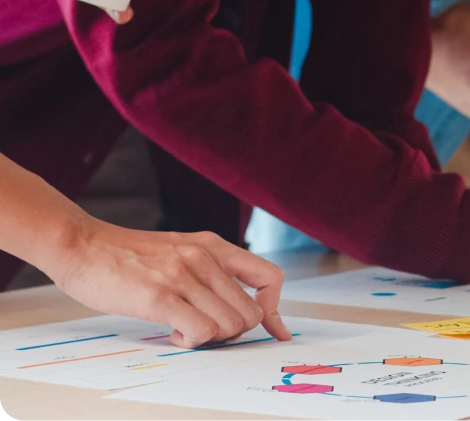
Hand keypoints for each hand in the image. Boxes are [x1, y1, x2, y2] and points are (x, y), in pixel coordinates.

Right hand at [45, 221, 289, 348]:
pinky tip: (172, 332)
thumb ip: (209, 271)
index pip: (270, 277)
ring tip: (184, 328)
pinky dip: (191, 341)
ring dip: (210, 338)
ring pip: (230, 325)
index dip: (274, 309)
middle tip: (206, 330)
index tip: (271, 329)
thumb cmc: (126, 255)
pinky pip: (201, 331)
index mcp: (213, 246)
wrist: (80, 244)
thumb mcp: (180, 249)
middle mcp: (204, 258)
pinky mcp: (160, 296)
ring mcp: (183, 276)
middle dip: (233, 332)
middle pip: (250, 313)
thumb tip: (235, 306)